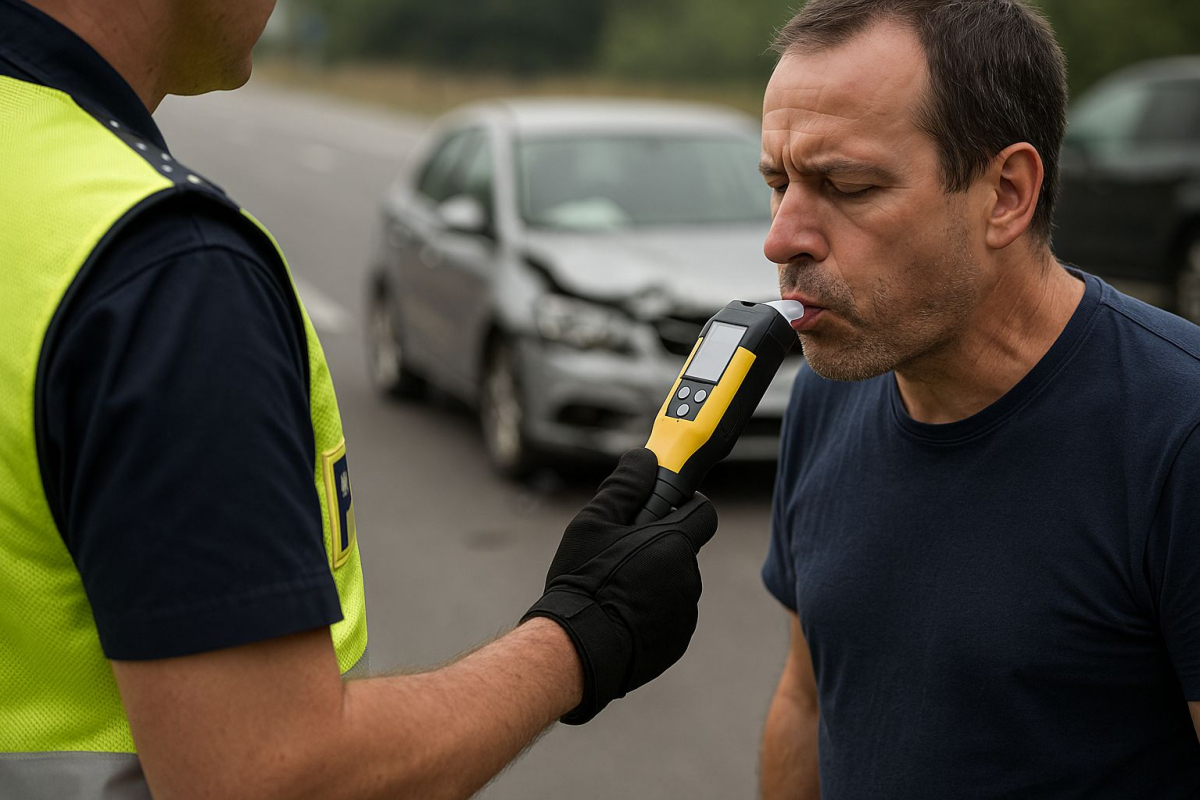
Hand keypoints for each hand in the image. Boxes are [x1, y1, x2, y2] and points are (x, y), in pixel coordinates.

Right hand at [521, 448, 717, 723]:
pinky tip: (617, 616)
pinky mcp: (676, 643)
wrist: (578, 651)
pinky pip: (669, 615)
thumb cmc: (585, 582)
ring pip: (674, 583)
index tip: (660, 508)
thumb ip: (625, 486)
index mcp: (675, 543)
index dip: (684, 504)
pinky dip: (650, 612)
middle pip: (682, 548)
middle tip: (619, 553)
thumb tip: (645, 458)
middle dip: (658, 546)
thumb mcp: (594, 523)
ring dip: (653, 580)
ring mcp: (685, 614)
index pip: (703, 511)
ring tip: (612, 590)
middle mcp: (689, 578)